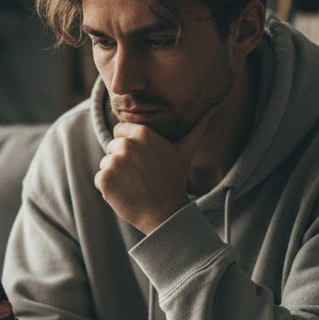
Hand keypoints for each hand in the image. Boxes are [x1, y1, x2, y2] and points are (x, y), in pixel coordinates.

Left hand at [95, 109, 217, 233]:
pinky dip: (109, 187)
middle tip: (141, 175)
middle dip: (123, 160)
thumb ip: (199, 127)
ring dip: (116, 174)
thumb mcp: (186, 150)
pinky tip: (126, 193)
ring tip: (135, 184)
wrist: (164, 214)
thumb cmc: (174, 180)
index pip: (121, 132)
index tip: (143, 160)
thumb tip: (218, 106)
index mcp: (141, 133)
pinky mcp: (103, 179)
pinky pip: (100, 178)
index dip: (130, 146)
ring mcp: (113, 162)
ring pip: (106, 163)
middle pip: (113, 147)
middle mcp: (125, 144)